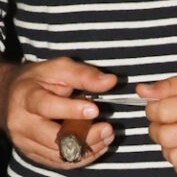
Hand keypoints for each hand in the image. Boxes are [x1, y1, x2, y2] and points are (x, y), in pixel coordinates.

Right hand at [1, 57, 115, 168]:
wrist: (11, 95)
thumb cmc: (39, 78)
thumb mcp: (60, 67)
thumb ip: (84, 74)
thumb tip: (110, 81)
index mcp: (27, 98)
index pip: (48, 107)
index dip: (72, 110)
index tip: (95, 110)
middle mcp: (23, 124)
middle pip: (53, 138)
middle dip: (84, 136)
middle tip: (109, 129)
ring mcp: (25, 142)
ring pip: (57, 154)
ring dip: (87, 148)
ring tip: (108, 137)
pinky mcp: (32, 153)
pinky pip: (57, 162)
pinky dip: (80, 158)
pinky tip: (97, 147)